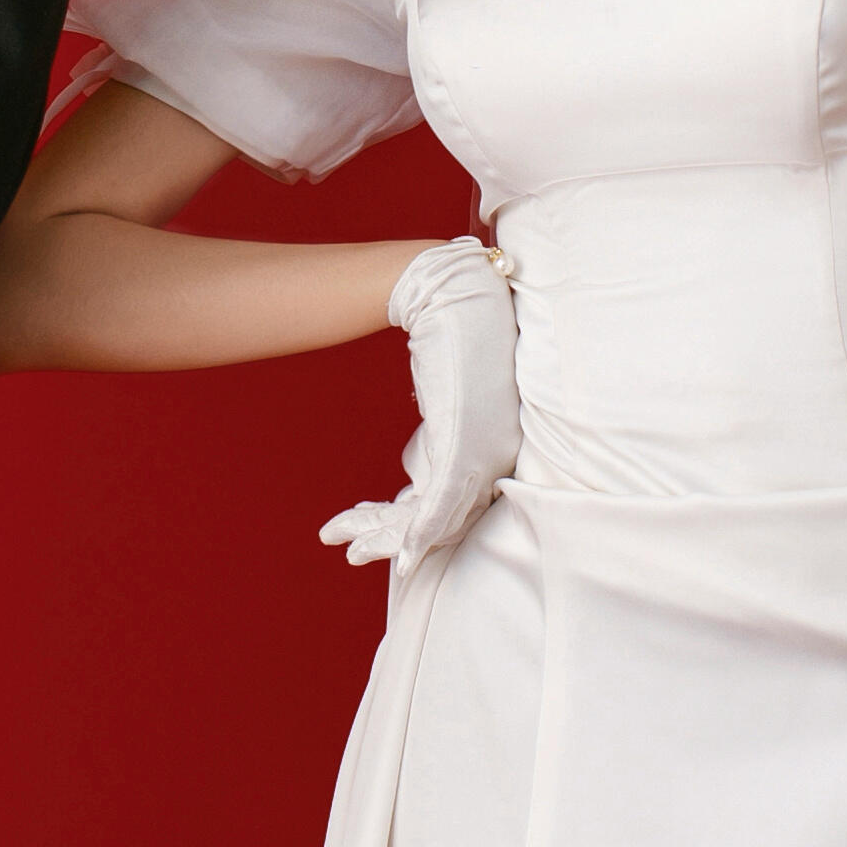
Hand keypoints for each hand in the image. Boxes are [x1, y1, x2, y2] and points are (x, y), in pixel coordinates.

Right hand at [321, 236, 521, 570]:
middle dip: (392, 539)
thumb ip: (446, 429)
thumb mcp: (453, 391)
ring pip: (439, 518)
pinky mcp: (465, 444)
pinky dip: (417, 533)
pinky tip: (397, 554)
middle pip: (446, 519)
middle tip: (353, 552)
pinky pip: (441, 502)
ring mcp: (484, 452)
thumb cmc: (458, 331)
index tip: (373, 532)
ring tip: (350, 550)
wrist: (454, 293)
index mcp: (495, 446)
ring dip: (389, 538)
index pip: (455, 503)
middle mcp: (496, 456)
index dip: (414, 526)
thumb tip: (428, 450)